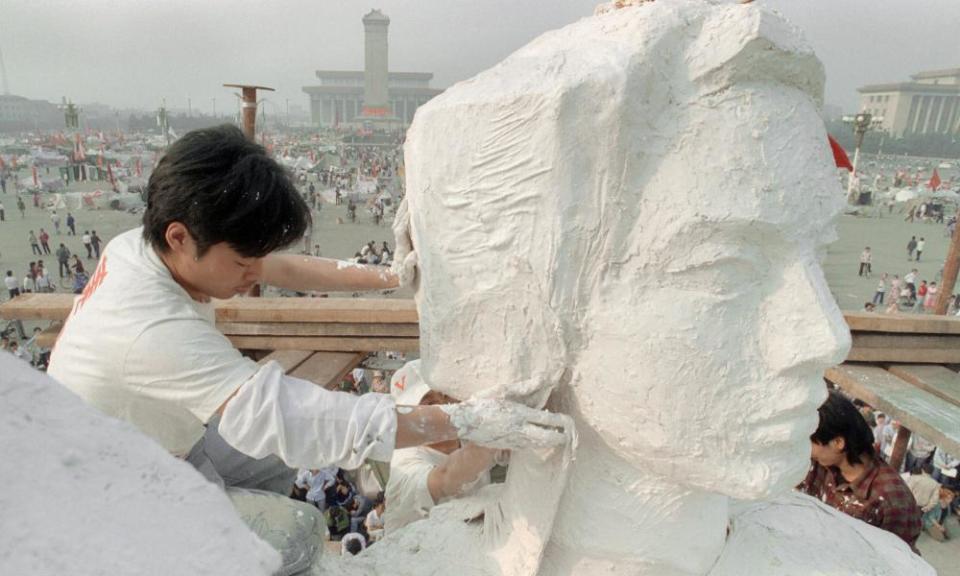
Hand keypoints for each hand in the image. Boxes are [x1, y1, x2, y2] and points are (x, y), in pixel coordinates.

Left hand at [390, 197, 417, 289]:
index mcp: (402, 248)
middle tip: (409, 197)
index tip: (411, 212)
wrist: (397, 281)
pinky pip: (402, 225)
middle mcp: (399, 242)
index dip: (405, 222)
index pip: (401, 231)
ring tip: (409, 198)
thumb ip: (409, 265)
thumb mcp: (408, 275)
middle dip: (402, 211)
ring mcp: (400, 240)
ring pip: (398, 222)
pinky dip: (404, 215)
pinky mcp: (403, 240)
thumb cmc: (404, 278)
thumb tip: (414, 255)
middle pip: (398, 222)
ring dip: (402, 210)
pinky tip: (410, 209)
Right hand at [442, 398, 573, 450]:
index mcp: (520, 414)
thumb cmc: (483, 403)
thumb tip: (544, 380)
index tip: (569, 422)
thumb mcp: (502, 391)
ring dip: (550, 442)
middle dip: (559, 438)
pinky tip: (539, 441)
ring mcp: (514, 441)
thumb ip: (525, 388)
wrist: (464, 423)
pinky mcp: (508, 446)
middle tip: (568, 436)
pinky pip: (528, 447)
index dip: (561, 422)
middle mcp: (519, 430)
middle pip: (546, 438)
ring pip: (538, 444)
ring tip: (558, 438)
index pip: (547, 420)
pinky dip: (537, 445)